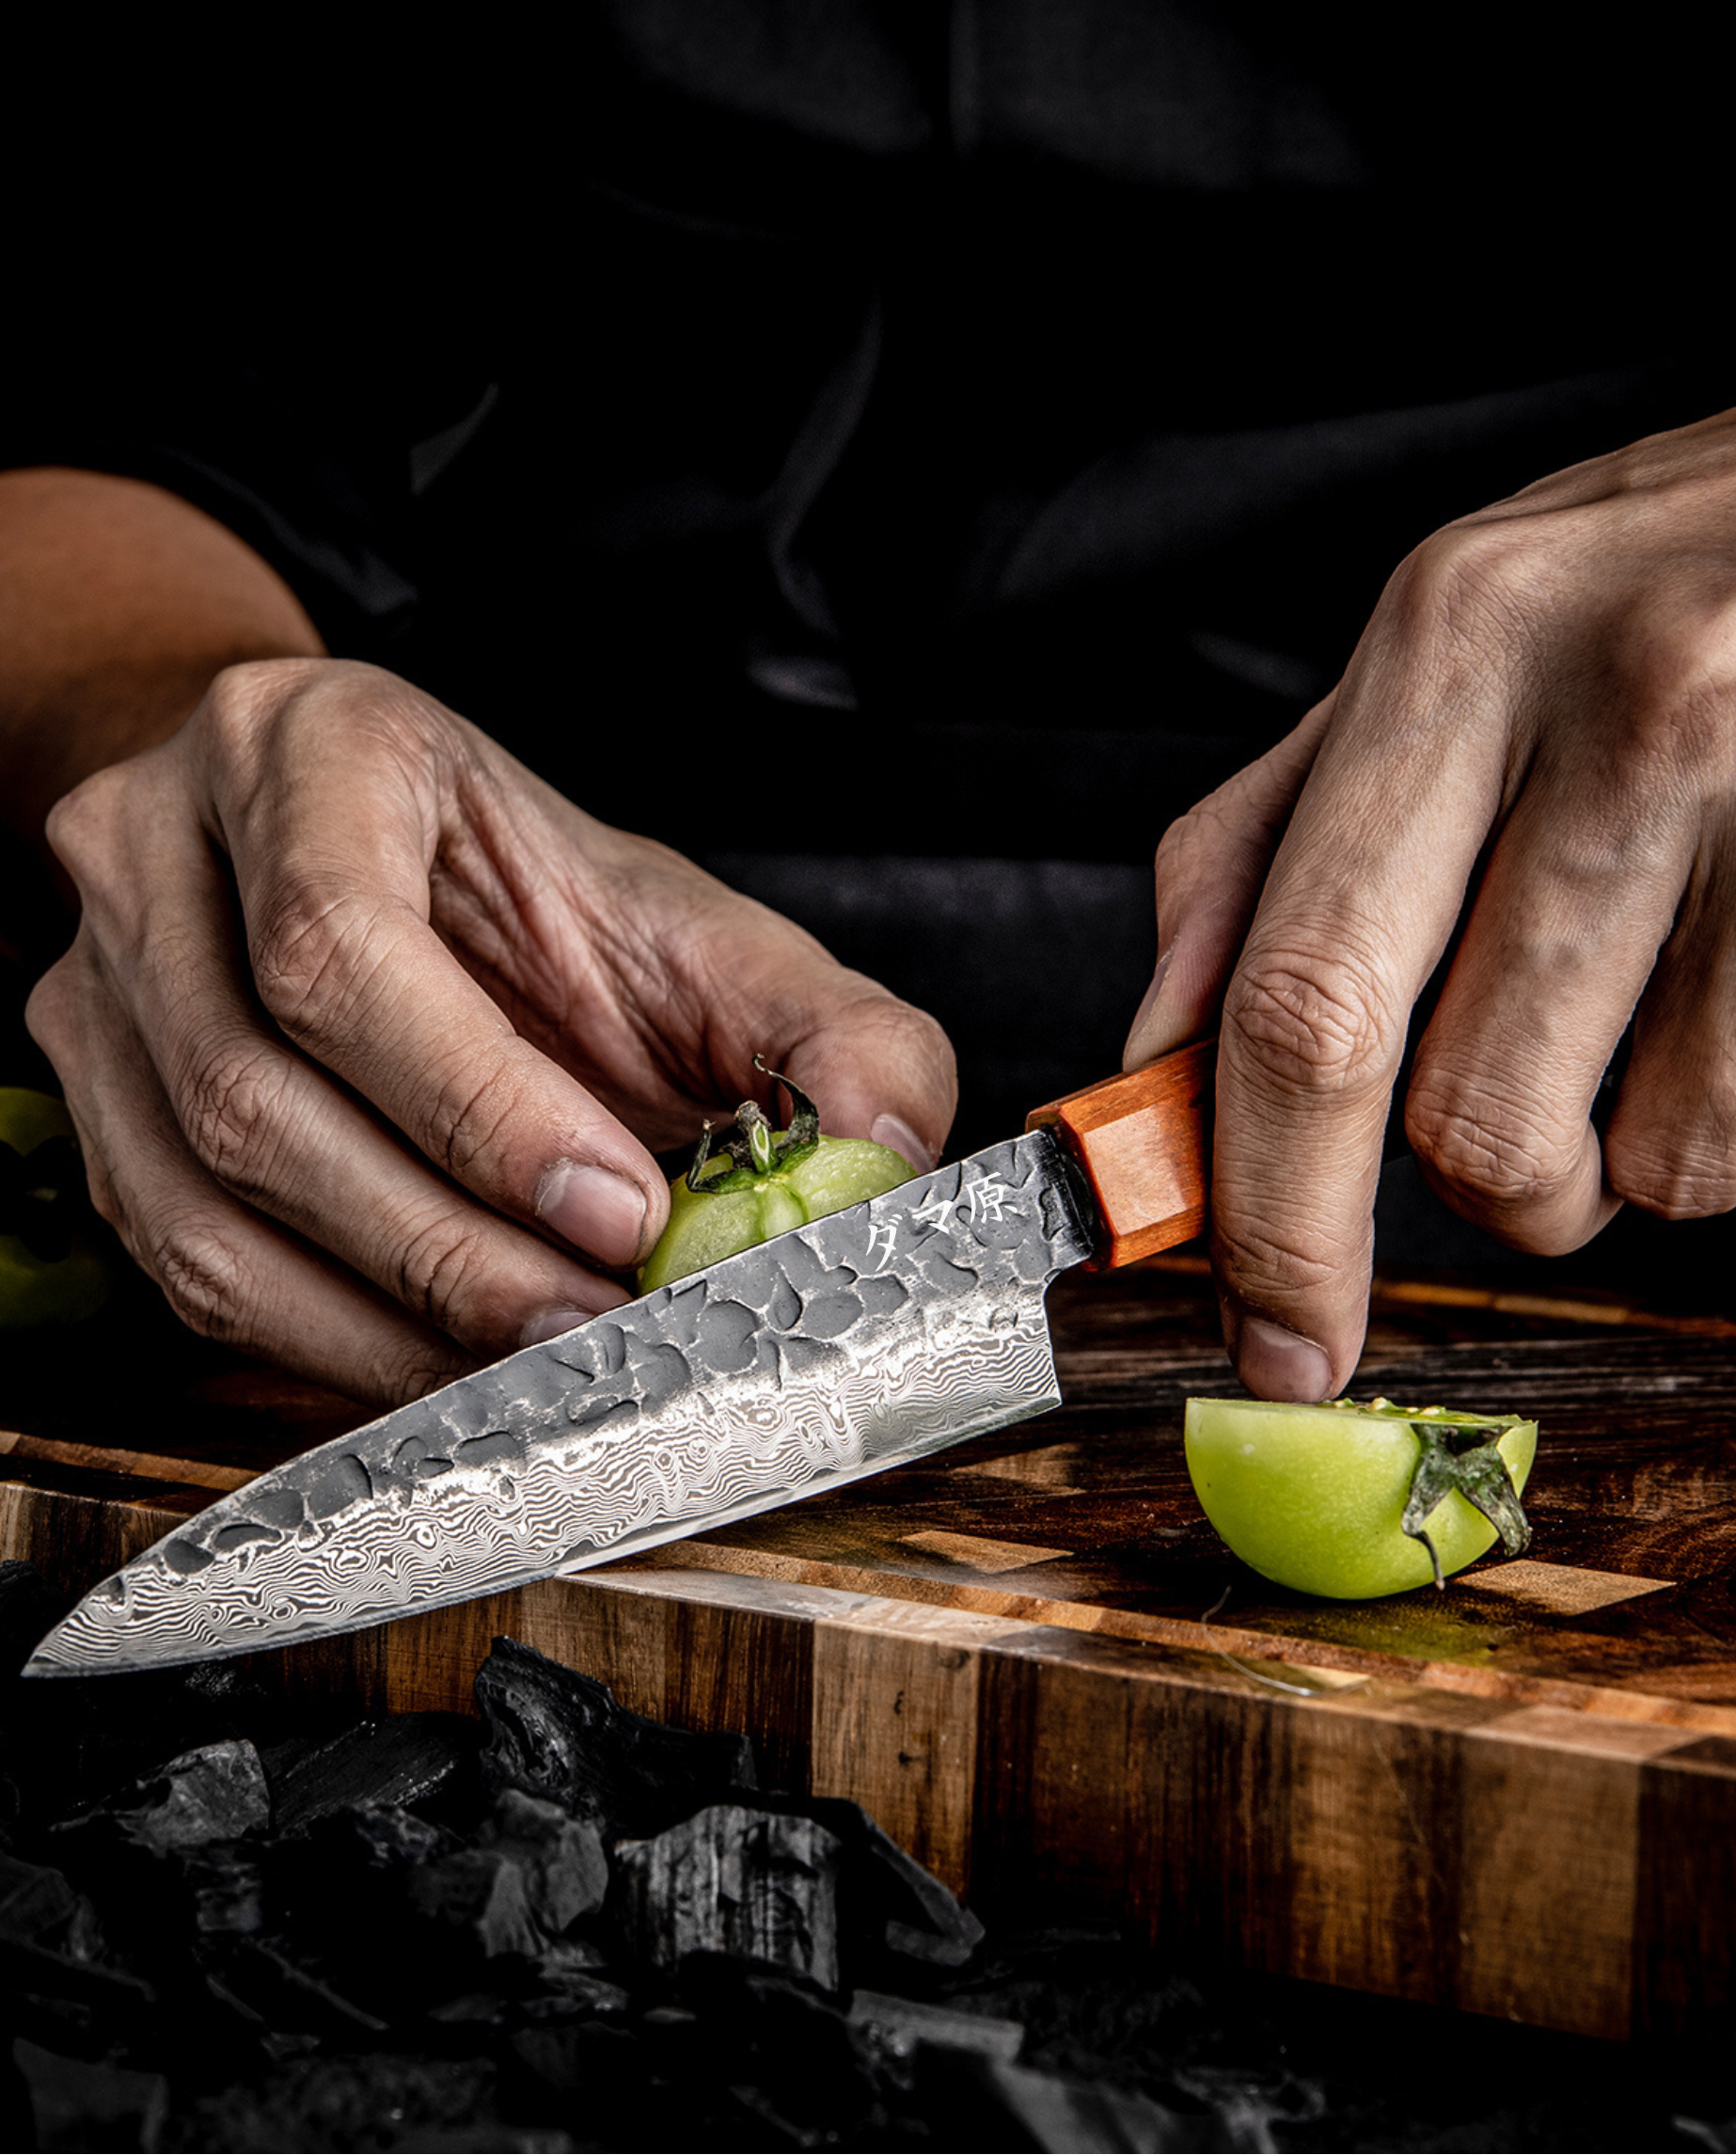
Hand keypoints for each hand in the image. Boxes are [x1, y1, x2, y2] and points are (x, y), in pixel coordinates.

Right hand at [28, 660, 953, 1402]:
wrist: (384, 862)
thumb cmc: (534, 897)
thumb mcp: (691, 924)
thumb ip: (822, 1024)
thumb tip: (888, 1152)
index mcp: (311, 751)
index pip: (338, 941)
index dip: (472, 1101)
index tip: (615, 1210)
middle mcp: (162, 849)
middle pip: (254, 1089)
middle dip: (442, 1242)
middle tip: (588, 1323)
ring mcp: (97, 979)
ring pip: (199, 1200)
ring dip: (379, 1314)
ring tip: (529, 1357)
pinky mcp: (93, 1104)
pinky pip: (180, 1263)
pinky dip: (320, 1339)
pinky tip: (438, 1361)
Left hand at [1126, 407, 1735, 1398]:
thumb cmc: (1654, 592)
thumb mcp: (1440, 658)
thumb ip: (1270, 844)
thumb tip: (1154, 1056)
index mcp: (1450, 647)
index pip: (1302, 1001)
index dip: (1268, 1213)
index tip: (1269, 1334)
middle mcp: (1617, 709)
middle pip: (1466, 1121)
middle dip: (1478, 1190)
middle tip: (1519, 1126)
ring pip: (1627, 1162)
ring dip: (1614, 1150)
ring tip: (1654, 993)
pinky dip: (1717, 1118)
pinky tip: (1734, 987)